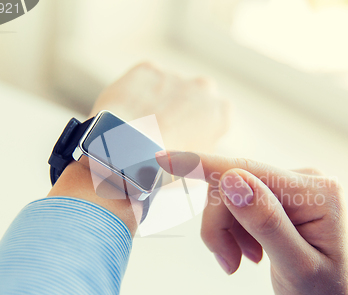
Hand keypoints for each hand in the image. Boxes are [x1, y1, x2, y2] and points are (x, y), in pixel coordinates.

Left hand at [48, 63, 231, 231]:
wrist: (126, 154)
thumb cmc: (163, 170)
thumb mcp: (197, 171)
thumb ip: (206, 154)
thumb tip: (199, 155)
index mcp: (221, 112)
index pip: (216, 117)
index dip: (199, 129)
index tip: (184, 140)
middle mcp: (204, 88)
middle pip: (195, 96)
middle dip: (182, 109)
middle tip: (162, 132)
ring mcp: (174, 75)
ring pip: (168, 87)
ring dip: (159, 100)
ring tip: (140, 125)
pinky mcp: (147, 69)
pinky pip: (144, 80)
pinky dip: (137, 92)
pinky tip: (128, 112)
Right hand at [155, 151, 347, 294]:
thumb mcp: (297, 267)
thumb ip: (265, 222)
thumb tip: (230, 180)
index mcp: (317, 192)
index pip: (248, 170)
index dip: (202, 164)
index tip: (163, 158)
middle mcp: (306, 180)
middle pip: (234, 185)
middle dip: (220, 224)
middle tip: (227, 262)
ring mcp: (293, 188)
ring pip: (231, 196)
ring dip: (226, 231)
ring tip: (242, 262)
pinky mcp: (281, 198)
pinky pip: (238, 204)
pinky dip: (233, 231)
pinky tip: (250, 253)